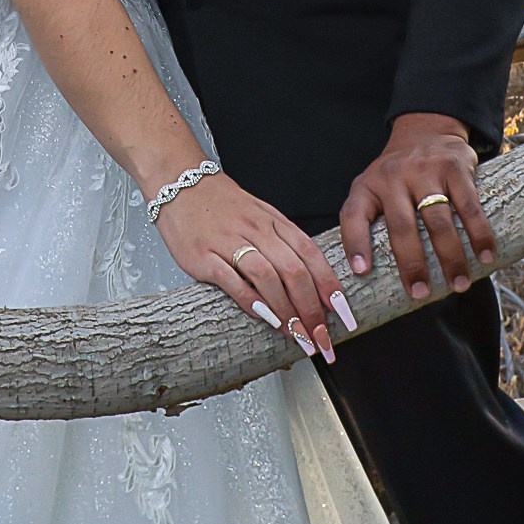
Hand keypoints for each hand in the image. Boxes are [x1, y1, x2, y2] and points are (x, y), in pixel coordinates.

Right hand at [150, 172, 353, 359]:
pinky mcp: (203, 256)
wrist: (181, 185)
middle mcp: (256, 231)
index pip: (311, 256)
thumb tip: (311, 284)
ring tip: (296, 335)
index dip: (330, 288)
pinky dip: (250, 300)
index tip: (343, 315)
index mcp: (274, 222)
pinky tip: (263, 317)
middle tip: (320, 338)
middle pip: (294, 272)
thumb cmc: (223, 207)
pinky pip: (231, 280)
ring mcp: (229, 242)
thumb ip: (284, 245)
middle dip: (312, 310)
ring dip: (286, 311)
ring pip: (268, 277)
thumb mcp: (261, 217)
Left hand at [337, 112, 495, 300]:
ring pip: (437, 221)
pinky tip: (486, 255)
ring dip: (450, 257)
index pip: (352, 215)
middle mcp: (392, 177)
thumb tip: (371, 276)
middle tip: (420, 293)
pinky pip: (468, 206)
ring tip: (459, 284)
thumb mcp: (372, 188)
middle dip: (412, 265)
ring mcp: (424, 171)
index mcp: (366, 186)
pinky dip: (479, 233)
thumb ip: (369, 221)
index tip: (362, 272)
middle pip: (401, 227)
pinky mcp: (454, 167)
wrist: (425, 130)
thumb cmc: (397, 175)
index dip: (355, 244)